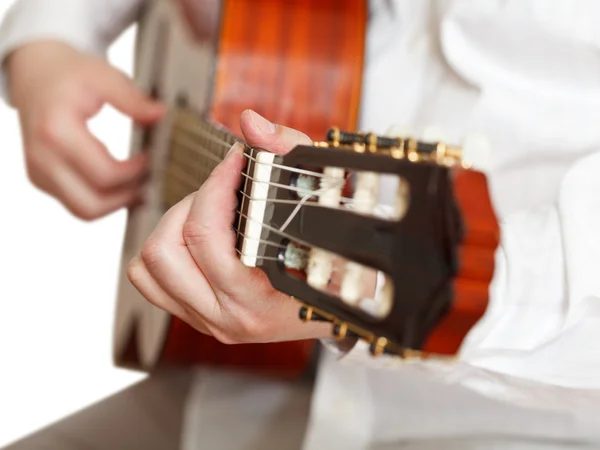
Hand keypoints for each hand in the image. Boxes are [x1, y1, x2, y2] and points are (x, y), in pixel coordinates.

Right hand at [6, 41, 164, 219]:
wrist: (36, 75)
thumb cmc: (70, 75)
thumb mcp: (105, 76)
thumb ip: (133, 99)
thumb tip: (162, 116)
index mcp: (56, 131)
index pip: (105, 175)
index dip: (136, 173)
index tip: (153, 158)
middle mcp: (41, 158)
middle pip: (92, 204)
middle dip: (127, 197)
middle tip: (151, 179)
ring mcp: (38, 172)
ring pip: (84, 211)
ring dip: (116, 204)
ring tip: (140, 185)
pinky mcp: (41, 180)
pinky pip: (77, 204)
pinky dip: (103, 200)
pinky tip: (124, 185)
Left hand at [127, 110, 330, 343]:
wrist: (346, 307)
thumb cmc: (339, 261)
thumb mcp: (328, 206)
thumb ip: (291, 155)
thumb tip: (251, 125)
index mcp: (264, 297)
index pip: (208, 235)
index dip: (218, 182)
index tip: (238, 160)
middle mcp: (232, 316)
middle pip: (168, 248)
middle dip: (193, 203)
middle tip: (225, 190)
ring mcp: (210, 321)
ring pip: (149, 266)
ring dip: (173, 227)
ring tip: (210, 214)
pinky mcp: (197, 317)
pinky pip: (150, 281)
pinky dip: (164, 250)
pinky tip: (197, 238)